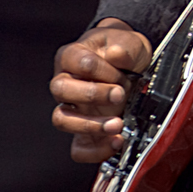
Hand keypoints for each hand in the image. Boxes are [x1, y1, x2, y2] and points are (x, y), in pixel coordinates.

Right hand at [50, 18, 152, 163]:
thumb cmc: (122, 49)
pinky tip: (116, 142)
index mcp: (72, 56)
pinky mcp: (83, 130)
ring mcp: (73, 108)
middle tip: (118, 95)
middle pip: (61, 91)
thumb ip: (124, 47)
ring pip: (62, 119)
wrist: (131, 63)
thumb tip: (117, 54)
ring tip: (116, 124)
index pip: (78, 63)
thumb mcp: (129, 40)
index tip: (120, 72)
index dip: (101, 69)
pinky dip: (95, 150)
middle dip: (91, 95)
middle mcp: (66, 82)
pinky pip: (78, 148)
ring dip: (90, 125)